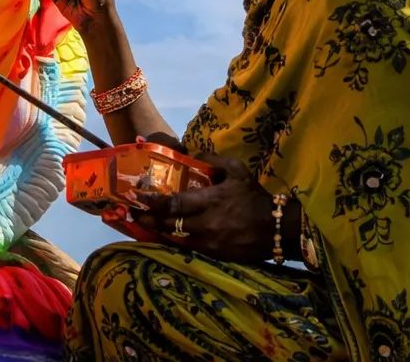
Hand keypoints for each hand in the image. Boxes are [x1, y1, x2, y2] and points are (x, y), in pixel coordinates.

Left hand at [134, 155, 277, 263]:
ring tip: (142, 225)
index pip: (174, 204)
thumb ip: (215, 160)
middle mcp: (205, 223)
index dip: (153, 203)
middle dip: (148, 219)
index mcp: (210, 201)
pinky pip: (187, 248)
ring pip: (175, 238)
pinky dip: (174, 241)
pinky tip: (165, 236)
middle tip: (132, 214)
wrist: (277, 229)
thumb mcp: (239, 171)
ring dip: (158, 232)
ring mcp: (208, 242)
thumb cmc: (255, 198)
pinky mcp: (214, 255)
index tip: (137, 198)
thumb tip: (194, 154)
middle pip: (169, 224)